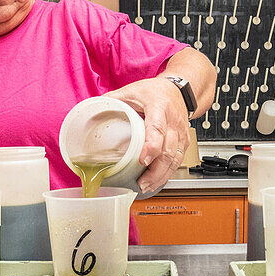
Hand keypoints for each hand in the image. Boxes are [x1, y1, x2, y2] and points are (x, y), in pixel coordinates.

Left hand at [105, 77, 189, 193]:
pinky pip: (178, 161)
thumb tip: (91, 110)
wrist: (179, 90)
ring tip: (146, 186)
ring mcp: (181, 134)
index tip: (142, 160)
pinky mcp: (183, 142)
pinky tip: (156, 182)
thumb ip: (112, 100)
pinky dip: (167, 174)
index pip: (157, 129)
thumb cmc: (156, 91)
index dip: (151, 146)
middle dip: (155, 170)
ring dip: (161, 176)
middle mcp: (173, 122)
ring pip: (175, 159)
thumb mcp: (132, 90)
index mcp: (159, 107)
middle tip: (141, 182)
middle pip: (168, 151)